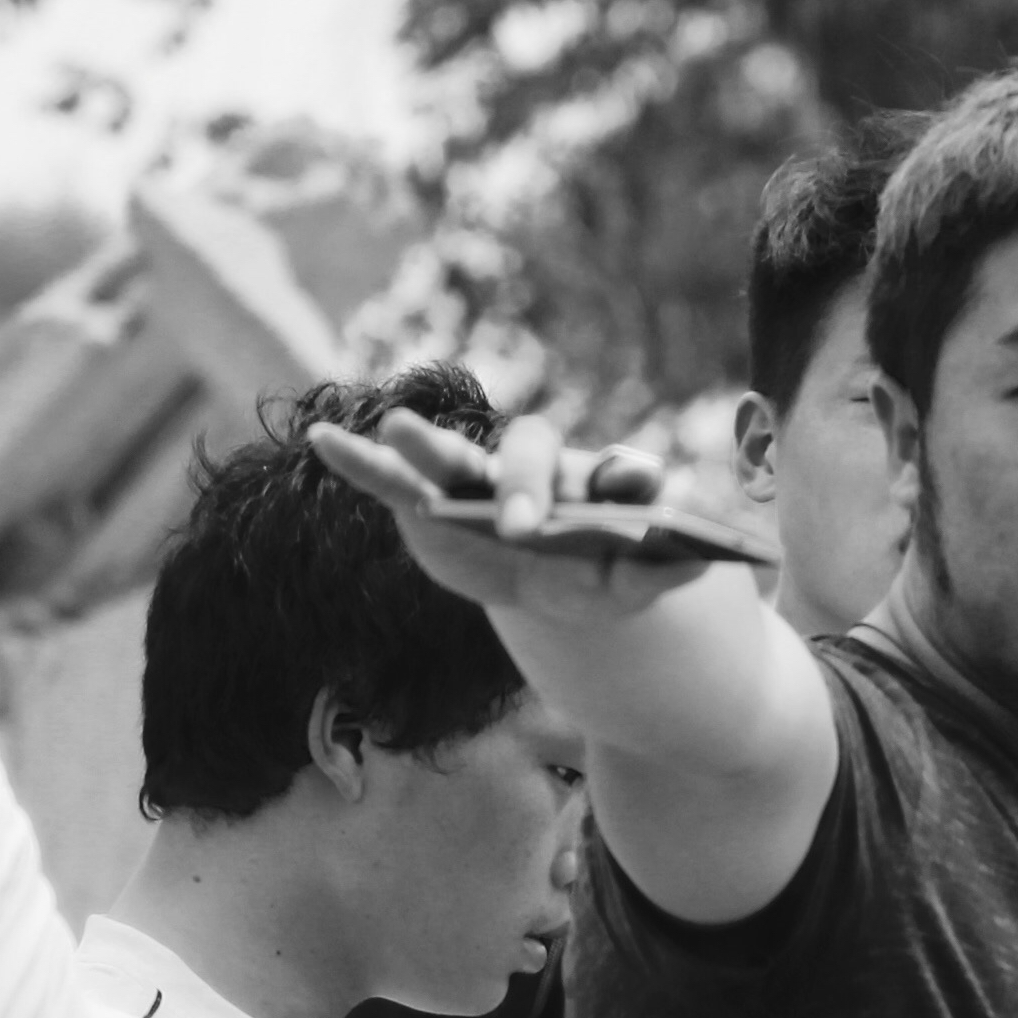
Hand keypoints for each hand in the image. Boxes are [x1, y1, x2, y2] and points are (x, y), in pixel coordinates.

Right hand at [307, 412, 712, 626]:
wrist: (569, 589)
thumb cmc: (607, 573)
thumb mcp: (639, 578)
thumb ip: (663, 566)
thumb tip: (692, 552)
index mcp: (589, 484)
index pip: (604, 474)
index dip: (613, 486)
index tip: (629, 507)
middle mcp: (530, 474)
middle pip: (521, 458)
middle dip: (520, 489)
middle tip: (522, 528)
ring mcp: (476, 490)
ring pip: (451, 462)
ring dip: (422, 447)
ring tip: (391, 427)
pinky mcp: (429, 512)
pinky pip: (392, 485)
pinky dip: (360, 463)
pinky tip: (324, 440)